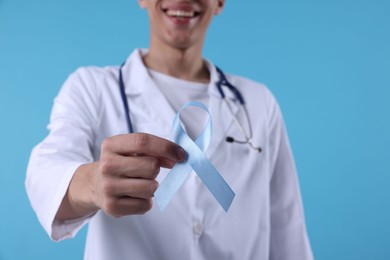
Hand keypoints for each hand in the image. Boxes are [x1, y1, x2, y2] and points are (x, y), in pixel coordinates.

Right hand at [57, 133, 185, 219]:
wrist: (93, 185)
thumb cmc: (120, 163)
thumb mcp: (130, 150)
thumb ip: (154, 150)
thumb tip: (178, 157)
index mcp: (110, 145)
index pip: (143, 142)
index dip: (166, 147)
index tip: (182, 154)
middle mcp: (106, 165)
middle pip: (151, 166)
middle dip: (156, 169)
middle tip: (145, 171)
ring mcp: (108, 187)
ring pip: (151, 188)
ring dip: (152, 186)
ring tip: (137, 183)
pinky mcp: (112, 207)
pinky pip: (146, 205)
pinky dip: (145, 201)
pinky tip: (133, 196)